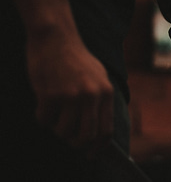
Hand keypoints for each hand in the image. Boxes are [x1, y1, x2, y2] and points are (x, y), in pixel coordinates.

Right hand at [27, 33, 113, 150]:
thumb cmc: (76, 58)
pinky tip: (44, 103)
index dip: (98, 147)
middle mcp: (91, 96)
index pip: (106, 130)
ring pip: (62, 131)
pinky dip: (42, 117)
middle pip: (85, 136)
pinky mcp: (50, 94)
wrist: (56, 38)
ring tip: (55, 113)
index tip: (91, 154)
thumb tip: (99, 130)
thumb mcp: (99, 76)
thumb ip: (101, 100)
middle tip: (68, 138)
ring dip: (56, 128)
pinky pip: (44, 120)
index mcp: (106, 92)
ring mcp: (71, 96)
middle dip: (75, 142)